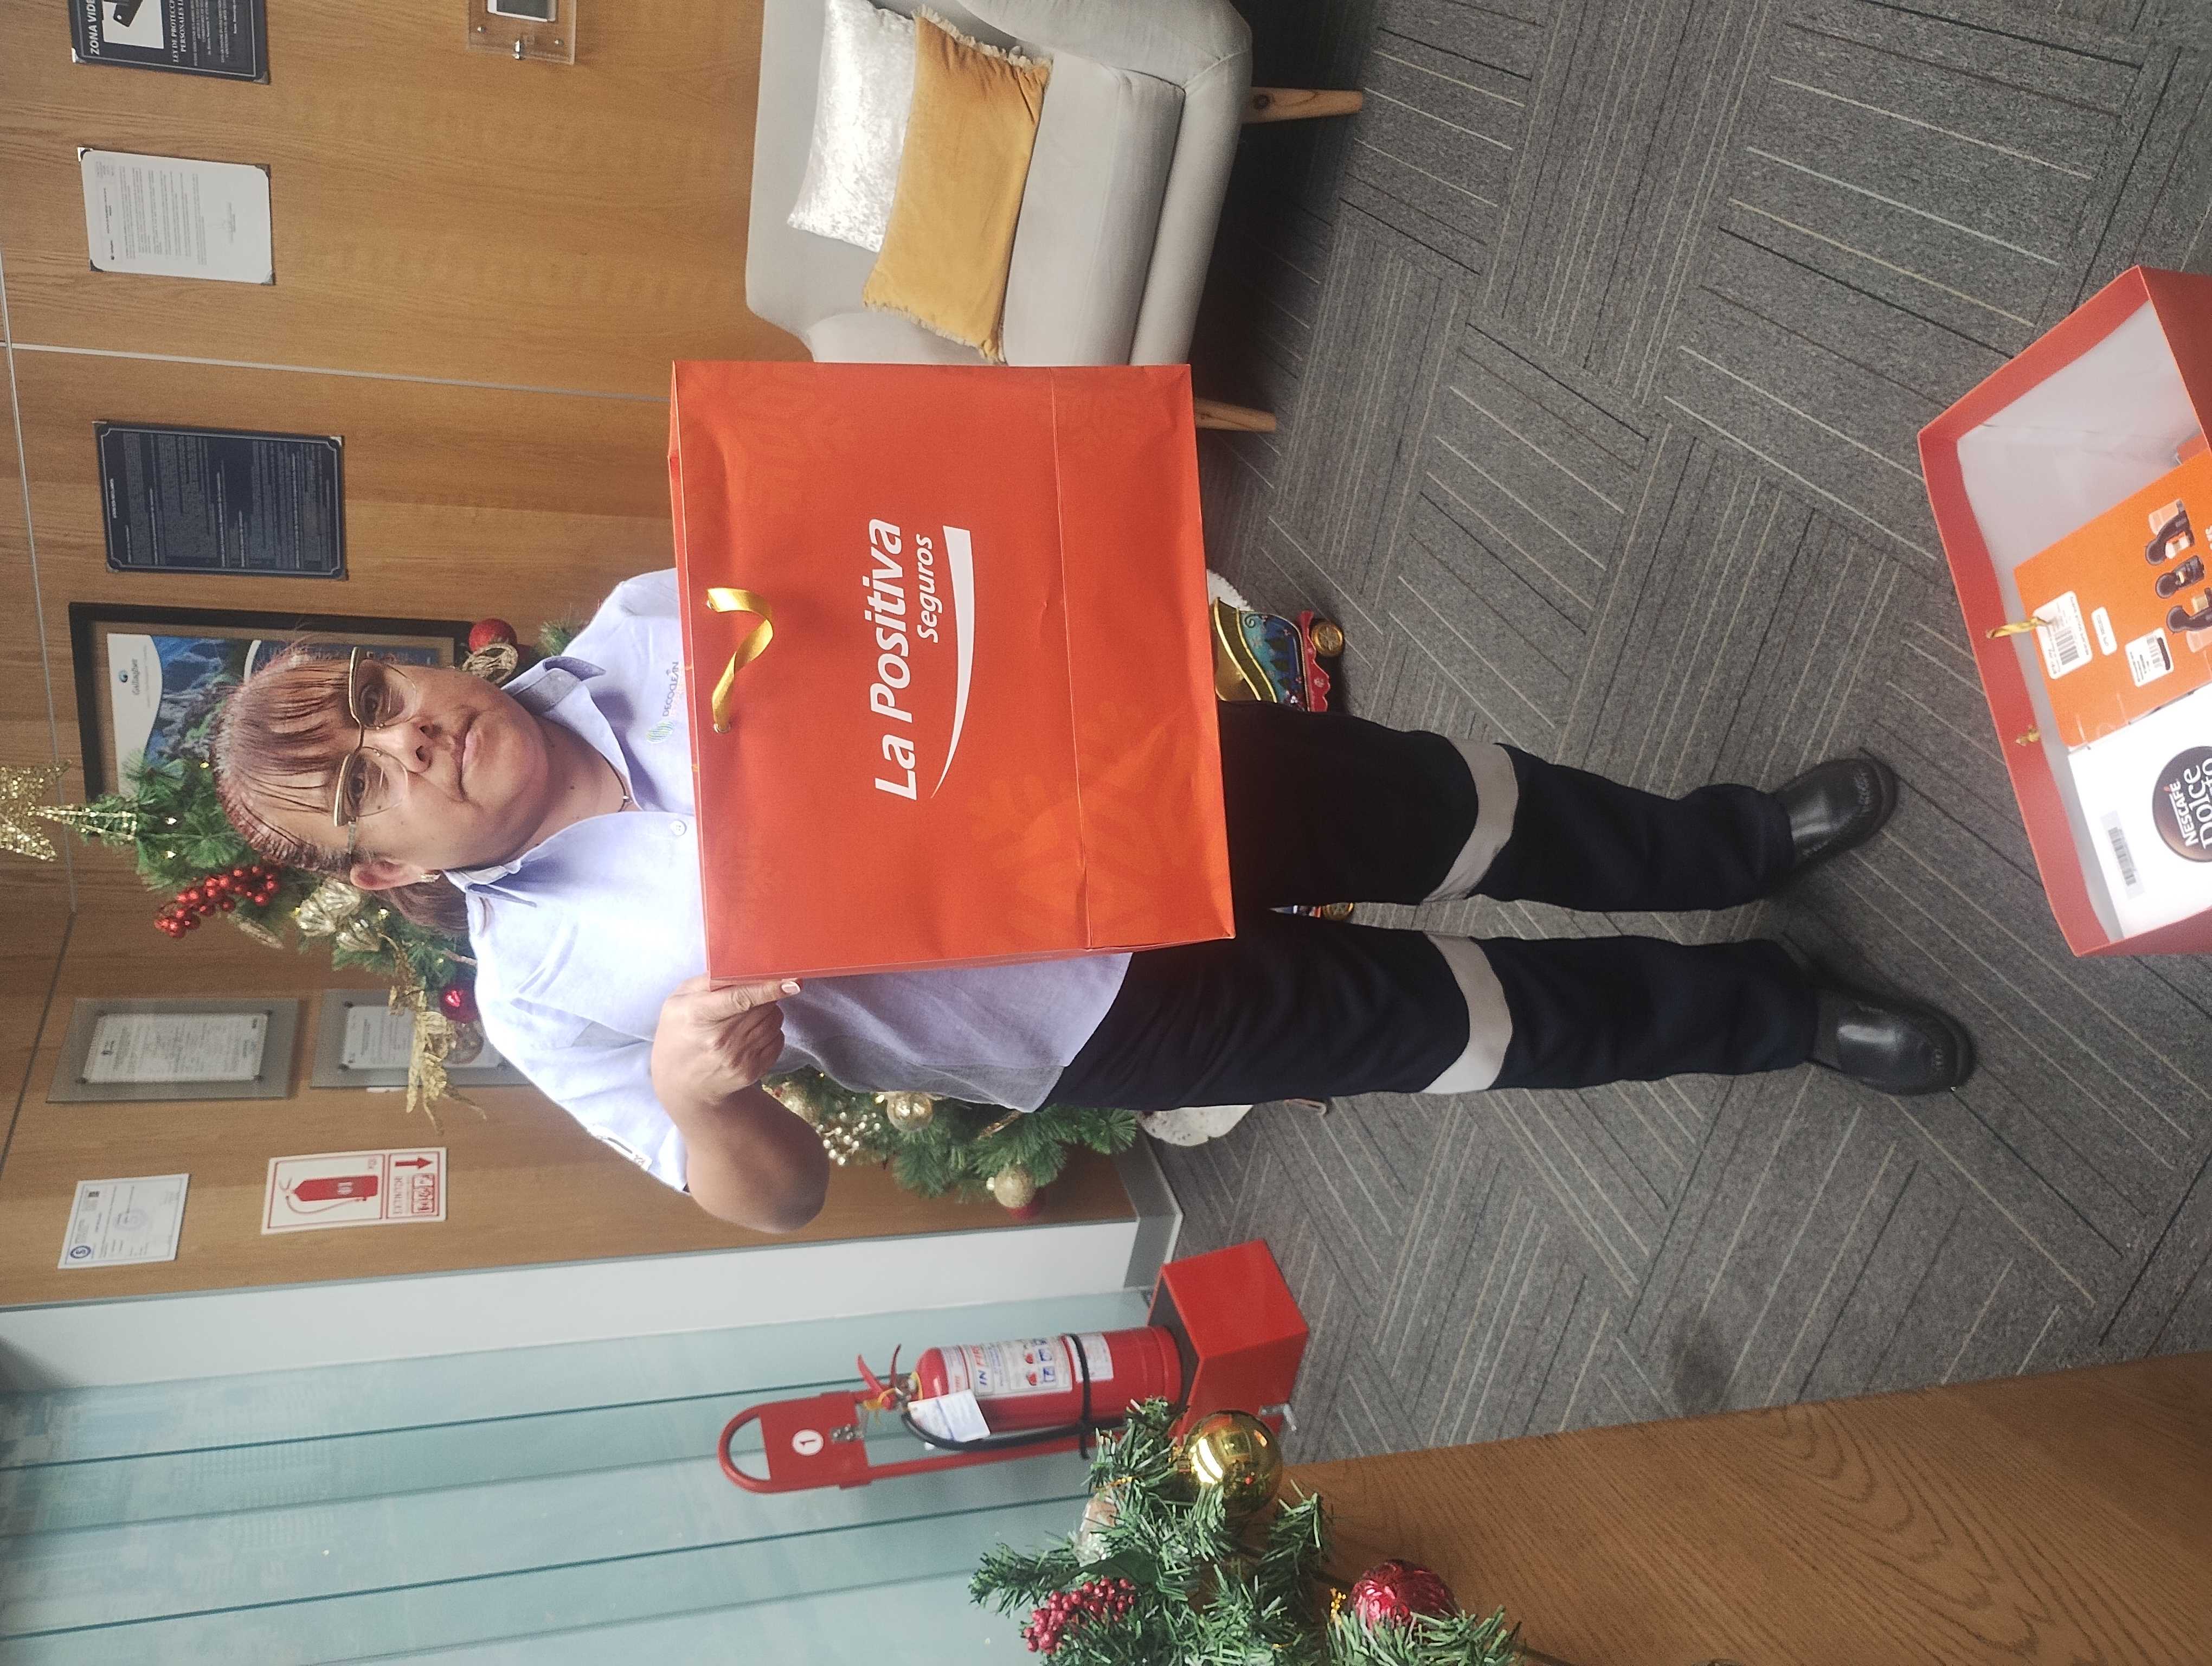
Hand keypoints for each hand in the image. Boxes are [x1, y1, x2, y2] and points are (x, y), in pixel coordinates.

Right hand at [651, 974, 797, 1116]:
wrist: (681, 1083)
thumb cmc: (679, 1033)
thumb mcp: (679, 1001)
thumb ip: (708, 981)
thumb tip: (742, 967)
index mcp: (698, 1015)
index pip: (740, 998)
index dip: (768, 988)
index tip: (790, 982)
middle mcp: (719, 1039)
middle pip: (763, 1007)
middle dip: (764, 997)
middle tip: (750, 997)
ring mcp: (737, 1059)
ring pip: (774, 1021)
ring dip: (768, 1013)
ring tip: (746, 1017)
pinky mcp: (751, 1071)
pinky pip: (777, 1040)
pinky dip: (770, 1032)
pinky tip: (750, 1034)